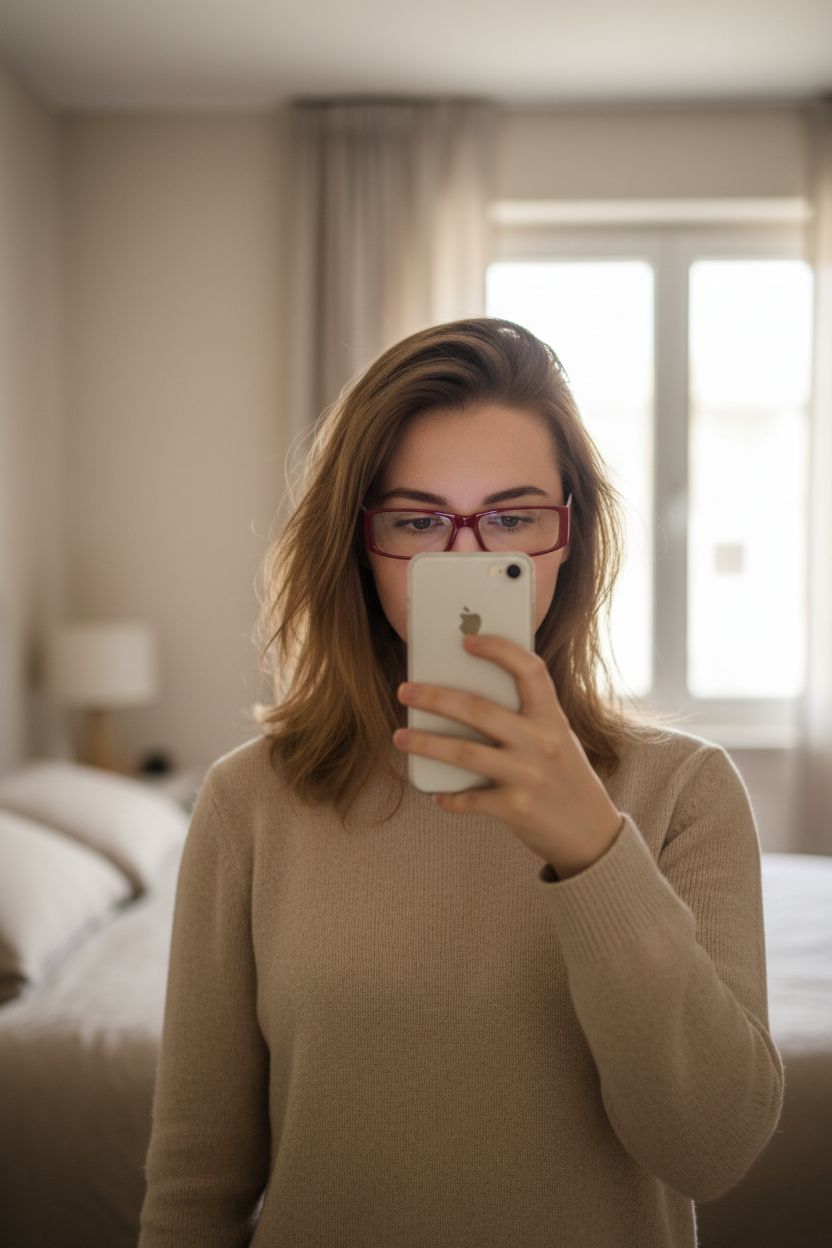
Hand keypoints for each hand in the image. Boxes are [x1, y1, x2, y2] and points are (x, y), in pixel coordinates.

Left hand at [393, 633, 623, 878]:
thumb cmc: (566, 778)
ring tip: (400, 736)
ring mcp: (528, 775)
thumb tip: (467, 700)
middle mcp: (541, 742)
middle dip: (435, 697)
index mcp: (553, 718)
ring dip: (425, 743)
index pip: (529, 671)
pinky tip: (437, 794)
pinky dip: (449, 797)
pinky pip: (470, 798)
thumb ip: (526, 720)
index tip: (468, 640)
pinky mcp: (515, 808)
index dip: (499, 650)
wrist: (592, 835)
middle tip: (405, 691)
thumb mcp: (559, 740)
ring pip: (464, 752)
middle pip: (479, 709)